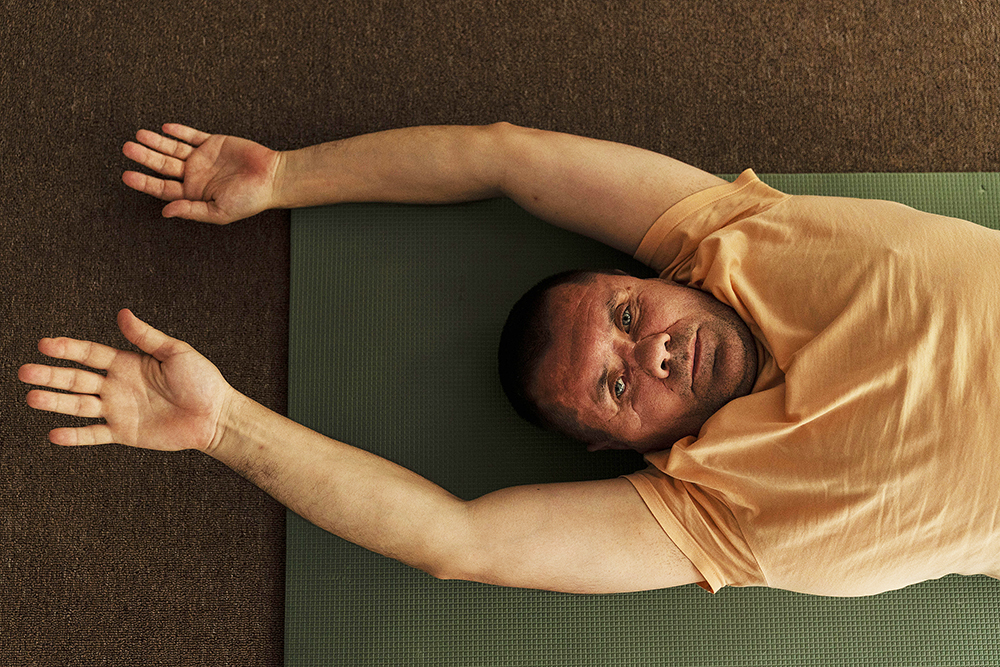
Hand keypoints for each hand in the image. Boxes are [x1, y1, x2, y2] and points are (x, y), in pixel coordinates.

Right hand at [19, 310, 235, 450]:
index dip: (68, 349)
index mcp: (128, 363)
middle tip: (24, 371)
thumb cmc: (202, 381)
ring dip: (55, 402)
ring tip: (31, 397)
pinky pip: (94, 435)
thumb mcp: (176, 352)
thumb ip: (146, 336)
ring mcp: (118, 410)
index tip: (44, 345)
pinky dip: (75, 437)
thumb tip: (123, 313)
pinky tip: (55, 434)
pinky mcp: (124, 432)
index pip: (90, 354)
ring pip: (79, 405)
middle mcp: (117, 386)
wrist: (215, 415)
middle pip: (77, 379)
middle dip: (51, 375)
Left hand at [122, 123, 280, 224]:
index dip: (144, 182)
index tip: (126, 175)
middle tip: (127, 148)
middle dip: (145, 157)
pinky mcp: (214, 143)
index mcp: (194, 194)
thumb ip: (191, 210)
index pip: (163, 188)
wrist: (273, 177)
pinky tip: (165, 128)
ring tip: (139, 135)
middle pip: (163, 166)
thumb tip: (165, 212)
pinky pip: (192, 135)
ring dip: (156, 142)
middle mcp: (196, 176)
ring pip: (173, 149)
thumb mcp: (219, 211)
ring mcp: (204, 158)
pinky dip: (179, 131)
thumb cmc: (250, 199)